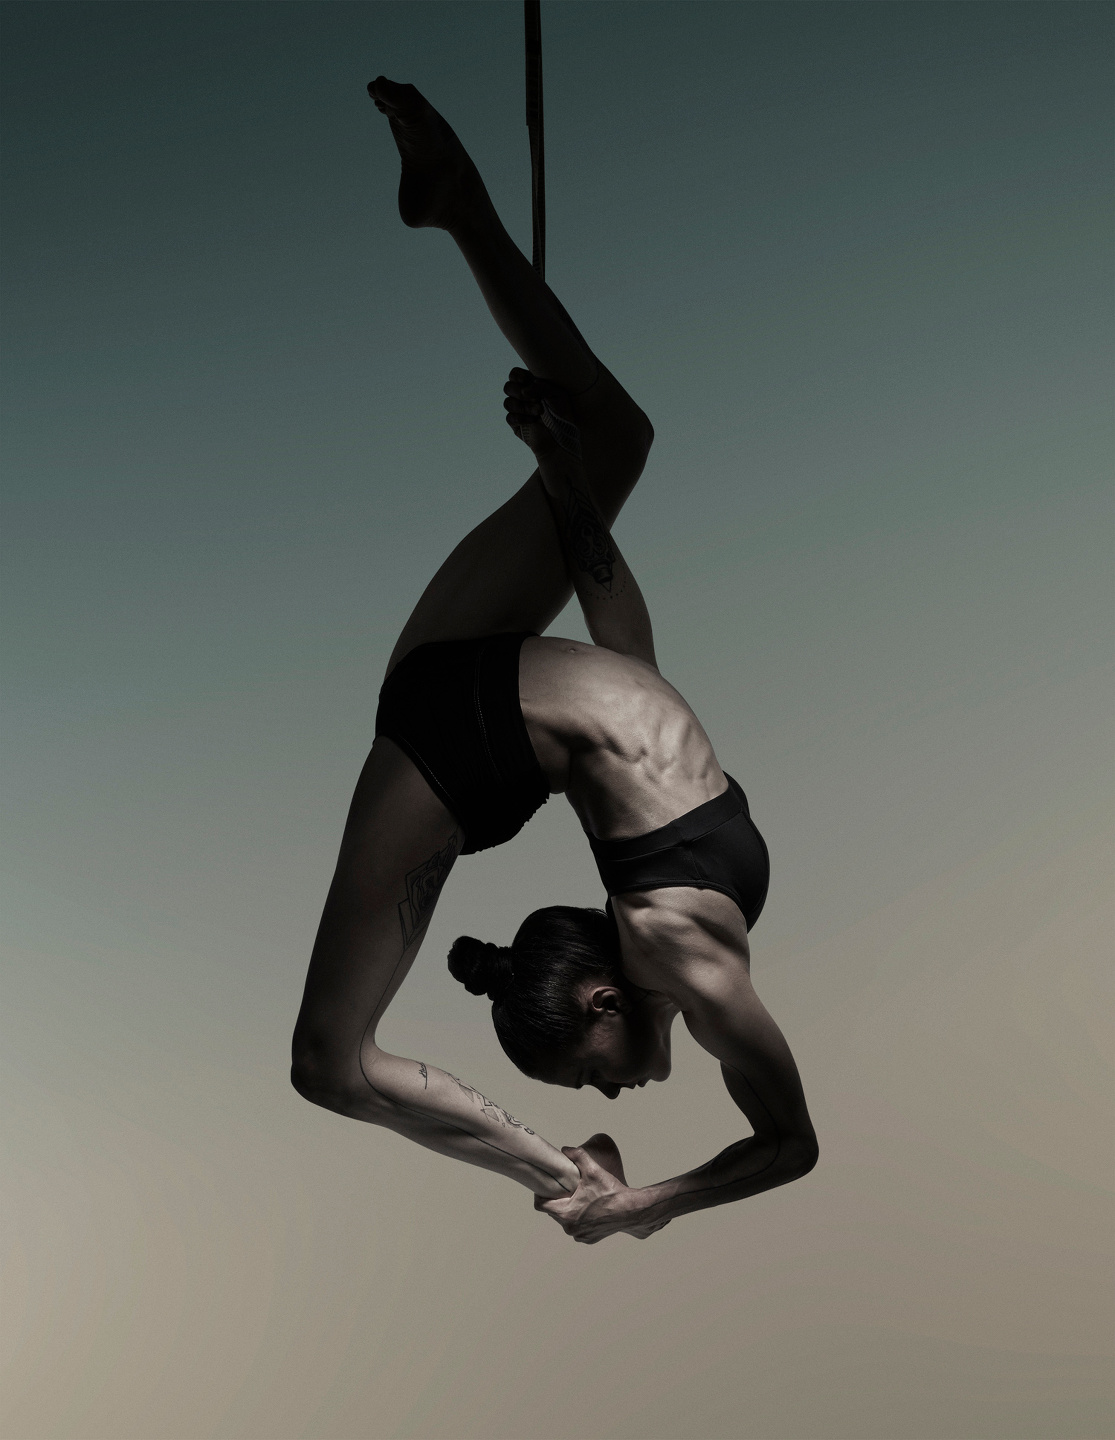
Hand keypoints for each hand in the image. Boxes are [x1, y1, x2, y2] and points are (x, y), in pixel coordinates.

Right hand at [503, 368, 582, 461]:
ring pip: (508, 403)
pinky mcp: (515, 424)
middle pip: (508, 387)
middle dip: (520, 392)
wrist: (561, 437)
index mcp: (531, 386)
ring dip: (524, 406)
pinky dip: (522, 418)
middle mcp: (522, 397)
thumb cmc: (562, 414)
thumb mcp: (557, 394)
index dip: (516, 376)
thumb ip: (542, 386)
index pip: (514, 375)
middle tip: (535, 399)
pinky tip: (533, 421)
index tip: (525, 380)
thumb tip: (524, 390)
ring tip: (539, 411)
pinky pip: (510, 417)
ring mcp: (518, 410)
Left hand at [535, 1133, 669, 1243]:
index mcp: (566, 1213)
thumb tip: (565, 1149)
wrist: (632, 1210)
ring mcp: (580, 1236)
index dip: (540, 1193)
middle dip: (557, 1200)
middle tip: (565, 1188)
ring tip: (578, 1197)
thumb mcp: (593, 1170)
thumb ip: (577, 1156)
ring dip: (569, 1210)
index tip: (546, 1185)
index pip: (540, 1205)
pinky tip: (588, 1208)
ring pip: (566, 1220)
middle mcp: (570, 1228)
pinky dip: (580, 1219)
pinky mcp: (589, 1239)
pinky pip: (577, 1228)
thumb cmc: (611, 1192)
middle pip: (554, 1212)